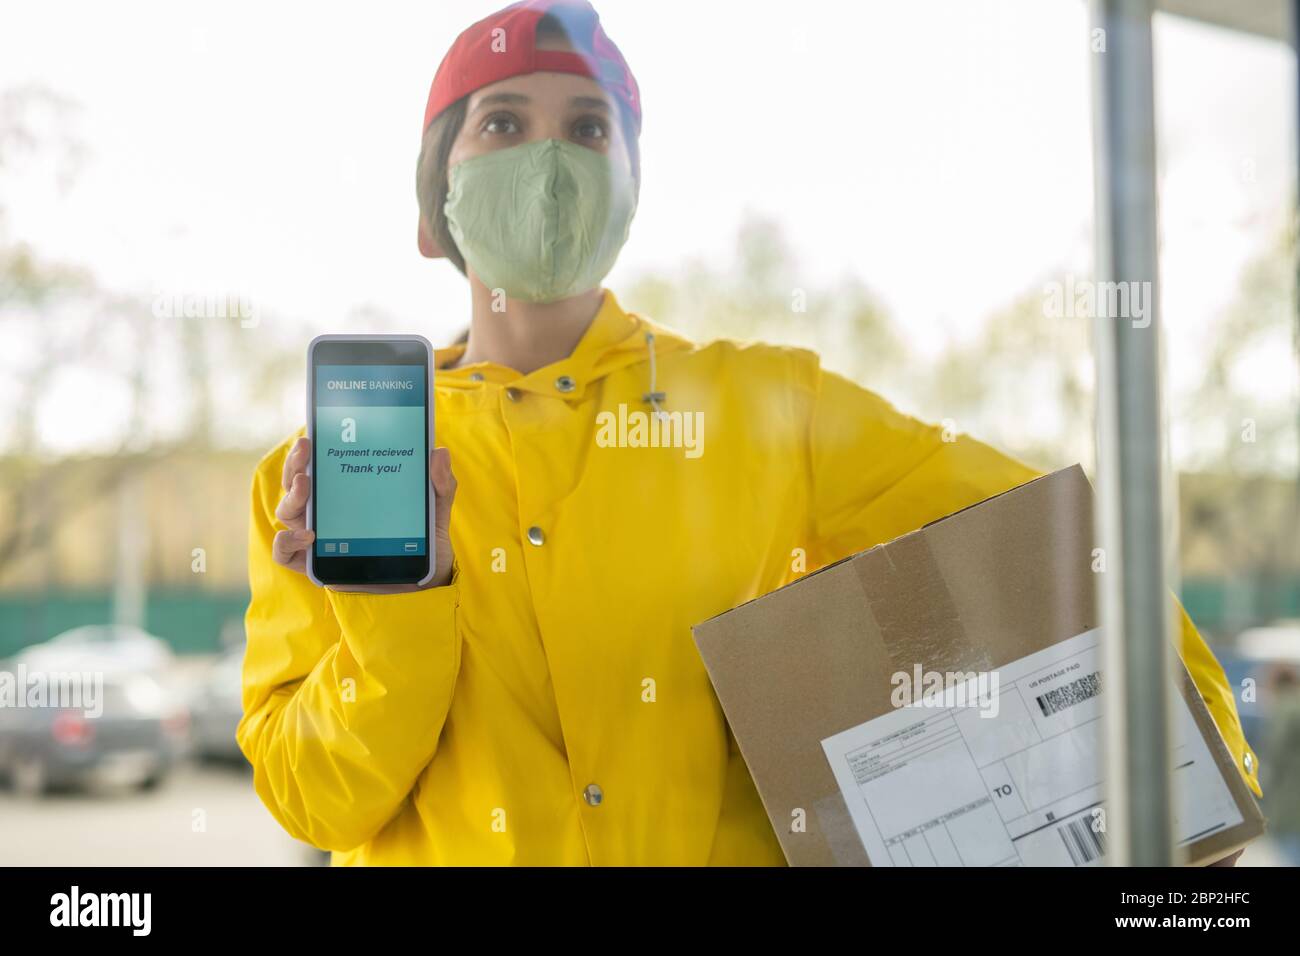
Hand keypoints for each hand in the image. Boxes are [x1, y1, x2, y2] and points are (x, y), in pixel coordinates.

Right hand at [272, 436, 457, 590]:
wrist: (427, 585)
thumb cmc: (423, 544)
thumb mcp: (434, 511)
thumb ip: (440, 484)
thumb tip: (440, 452)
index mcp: (348, 492)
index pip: (319, 465)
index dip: (309, 450)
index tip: (313, 433)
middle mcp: (327, 512)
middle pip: (296, 484)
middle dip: (295, 464)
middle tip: (305, 450)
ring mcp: (318, 539)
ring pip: (287, 512)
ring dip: (291, 496)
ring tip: (306, 486)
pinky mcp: (316, 565)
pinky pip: (285, 553)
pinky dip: (287, 541)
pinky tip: (307, 535)